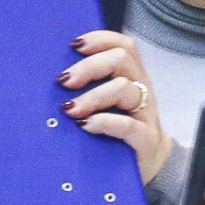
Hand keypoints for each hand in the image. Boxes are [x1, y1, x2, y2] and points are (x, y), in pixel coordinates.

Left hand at [58, 31, 172, 183]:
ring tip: (71, 110)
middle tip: (64, 81)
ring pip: (124, 88)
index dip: (100, 39)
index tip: (74, 45)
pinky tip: (87, 126)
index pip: (124, 45)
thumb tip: (56, 75)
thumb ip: (90, 84)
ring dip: (93, 96)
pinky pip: (128, 125)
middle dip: (89, 66)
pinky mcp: (145, 140)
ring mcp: (145, 113)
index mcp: (133, 75)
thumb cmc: (119, 128)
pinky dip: (104, 122)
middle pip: (122, 59)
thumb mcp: (108, 101)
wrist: (149, 164)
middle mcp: (141, 88)